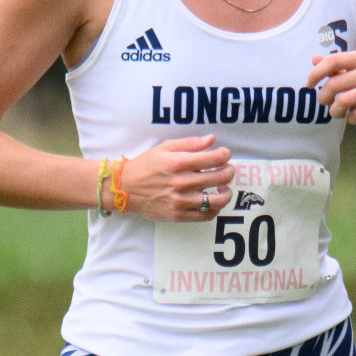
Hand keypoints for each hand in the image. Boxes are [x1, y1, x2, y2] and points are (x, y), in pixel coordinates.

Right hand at [118, 135, 234, 220]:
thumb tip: (211, 139)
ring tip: (223, 187)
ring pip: (217, 200)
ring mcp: (180, 201)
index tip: (225, 154)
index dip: (225, 155)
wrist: (125, 188)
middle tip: (228, 169)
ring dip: (227, 192)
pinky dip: (215, 208)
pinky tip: (212, 200)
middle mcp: (181, 182)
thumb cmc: (146, 165)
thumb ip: (190, 143)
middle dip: (229, 171)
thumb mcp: (165, 148)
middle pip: (220, 178)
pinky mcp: (178, 215)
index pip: (214, 159)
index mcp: (178, 163)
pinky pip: (206, 215)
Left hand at [307, 50, 355, 129]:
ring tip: (338, 112)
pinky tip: (353, 117)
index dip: (316, 73)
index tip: (308, 84)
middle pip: (334, 84)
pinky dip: (350, 119)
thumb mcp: (355, 73)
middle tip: (324, 103)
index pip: (332, 61)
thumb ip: (335, 67)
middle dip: (323, 97)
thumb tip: (313, 58)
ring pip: (343, 102)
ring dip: (335, 111)